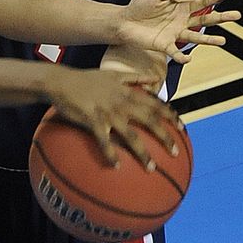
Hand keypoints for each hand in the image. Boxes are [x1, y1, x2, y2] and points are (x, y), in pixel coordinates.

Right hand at [45, 67, 179, 168]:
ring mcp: (107, 112)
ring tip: (152, 168)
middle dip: (165, 137)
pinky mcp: (92, 120)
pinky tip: (116, 166)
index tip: (182, 128)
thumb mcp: (113, 74)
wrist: (60, 81)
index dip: (171, 115)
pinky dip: (110, 154)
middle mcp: (121, 102)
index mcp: (127, 92)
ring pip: (130, 135)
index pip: (156, 104)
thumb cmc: (85, 79)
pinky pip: (104, 141)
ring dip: (143, 153)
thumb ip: (135, 78)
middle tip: (175, 152)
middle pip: (149, 121)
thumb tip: (154, 79)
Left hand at [118, 0, 240, 62]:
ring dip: (209, 40)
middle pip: (206, 20)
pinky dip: (182, 56)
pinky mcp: (164, 45)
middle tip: (237, 16)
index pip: (203, 2)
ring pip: (195, 37)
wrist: (123, 20)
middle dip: (221, 18)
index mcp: (182, 8)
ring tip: (223, 41)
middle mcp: (182, 22)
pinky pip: (175, 52)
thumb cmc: (140, 5)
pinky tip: (189, 58)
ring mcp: (175, 34)